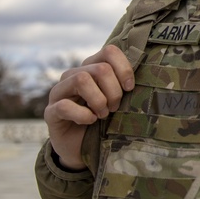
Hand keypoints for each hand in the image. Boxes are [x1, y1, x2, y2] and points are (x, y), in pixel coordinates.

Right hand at [42, 45, 134, 170]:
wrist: (81, 147)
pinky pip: (64, 105)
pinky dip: (83, 114)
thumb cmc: (104, 120)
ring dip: (99, 100)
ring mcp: (59, 92)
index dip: (124, 68)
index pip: (109, 51)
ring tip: (103, 115)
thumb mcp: (118, 101)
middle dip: (114, 90)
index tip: (130, 88)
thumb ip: (126, 87)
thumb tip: (149, 77)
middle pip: (100, 68)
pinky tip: (90, 121)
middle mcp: (73, 75)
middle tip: (115, 108)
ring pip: (82, 79)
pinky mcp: (50, 111)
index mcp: (92, 68)